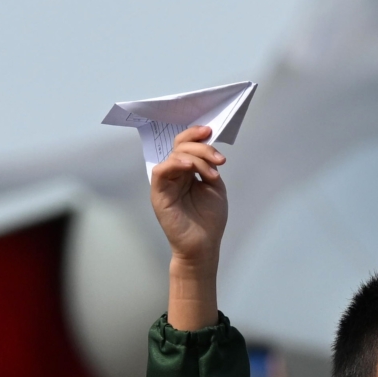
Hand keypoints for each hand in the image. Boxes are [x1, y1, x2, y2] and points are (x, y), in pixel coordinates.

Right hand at [150, 125, 229, 259]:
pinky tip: (188, 168)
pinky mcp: (158, 194)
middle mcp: (175, 174)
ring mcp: (166, 183)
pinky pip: (160, 171)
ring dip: (195, 158)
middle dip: (201, 147)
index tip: (210, 131)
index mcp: (187, 171)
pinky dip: (174, 164)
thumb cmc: (209, 219)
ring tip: (211, 174)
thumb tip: (207, 148)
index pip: (185, 145)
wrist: (204, 245)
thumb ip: (209, 166)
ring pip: (173, 156)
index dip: (195, 135)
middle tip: (219, 159)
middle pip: (180, 147)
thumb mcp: (215, 186)